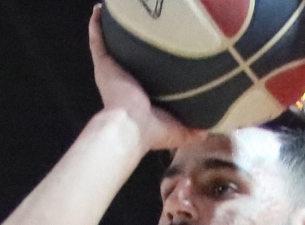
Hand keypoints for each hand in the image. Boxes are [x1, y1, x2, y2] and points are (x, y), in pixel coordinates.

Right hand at [87, 9, 194, 151]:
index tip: (160, 49)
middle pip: (127, 55)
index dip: (151, 63)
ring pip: (109, 44)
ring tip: (116, 12)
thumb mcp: (179, 131)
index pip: (145, 74)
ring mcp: (112, 70)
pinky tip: (99, 10)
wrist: (131, 128)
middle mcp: (124, 80)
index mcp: (139, 94)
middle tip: (142, 25)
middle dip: (131, 42)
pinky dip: (96, 26)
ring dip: (109, 29)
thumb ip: (194, 129)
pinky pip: (97, 41)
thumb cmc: (153, 131)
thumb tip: (208, 131)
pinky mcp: (104, 65)